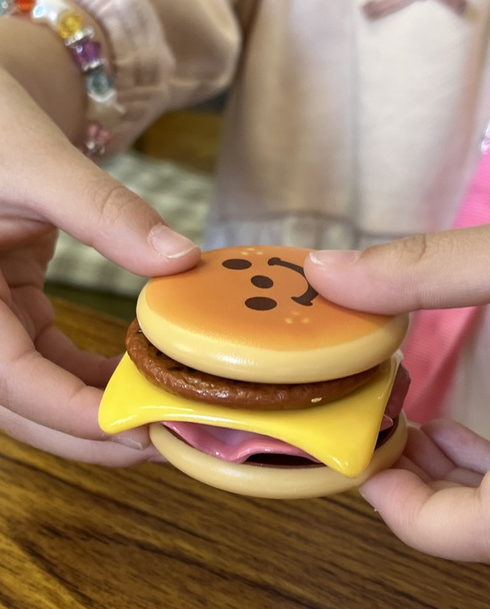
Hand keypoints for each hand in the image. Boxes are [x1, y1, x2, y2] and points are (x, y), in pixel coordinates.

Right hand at [0, 18, 198, 465]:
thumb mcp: (47, 161)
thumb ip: (113, 215)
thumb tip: (181, 263)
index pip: (4, 372)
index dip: (72, 411)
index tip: (139, 429)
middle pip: (10, 402)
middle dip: (84, 432)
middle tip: (159, 442)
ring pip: (22, 396)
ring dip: (85, 416)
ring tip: (151, 421)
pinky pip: (34, 367)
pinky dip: (78, 384)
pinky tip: (124, 384)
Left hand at [304, 228, 489, 560]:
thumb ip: (429, 269)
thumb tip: (326, 271)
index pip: (463, 531)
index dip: (401, 507)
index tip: (358, 459)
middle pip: (472, 522)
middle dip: (415, 482)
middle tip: (375, 432)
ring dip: (445, 470)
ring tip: (406, 422)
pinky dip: (480, 458)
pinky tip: (454, 420)